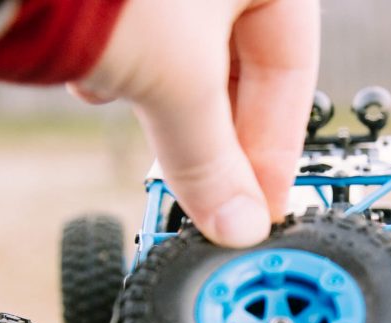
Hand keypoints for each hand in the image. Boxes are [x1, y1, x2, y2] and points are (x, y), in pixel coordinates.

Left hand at [69, 0, 319, 247]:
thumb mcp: (177, 82)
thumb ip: (213, 160)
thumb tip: (237, 226)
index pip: (291, 70)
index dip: (277, 150)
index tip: (259, 209)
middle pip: (240, 61)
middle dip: (216, 130)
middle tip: (207, 194)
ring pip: (188, 48)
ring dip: (168, 100)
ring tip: (144, 126)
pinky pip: (143, 29)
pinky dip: (131, 65)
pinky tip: (99, 80)